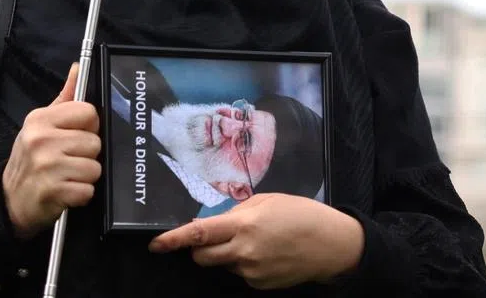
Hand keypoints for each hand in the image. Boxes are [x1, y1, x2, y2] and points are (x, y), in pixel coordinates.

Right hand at [1, 64, 101, 237]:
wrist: (9, 200)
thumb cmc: (32, 157)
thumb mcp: (42, 125)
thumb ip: (65, 97)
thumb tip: (78, 67)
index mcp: (41, 120)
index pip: (89, 112)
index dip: (89, 125)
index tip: (77, 134)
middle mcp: (41, 140)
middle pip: (94, 142)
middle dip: (87, 154)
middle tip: (69, 159)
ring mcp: (46, 166)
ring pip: (94, 167)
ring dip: (85, 175)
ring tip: (67, 175)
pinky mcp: (51, 191)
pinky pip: (88, 190)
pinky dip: (81, 194)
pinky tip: (66, 191)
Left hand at [149, 194, 364, 288]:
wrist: (329, 245)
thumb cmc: (302, 214)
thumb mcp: (270, 200)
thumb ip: (240, 210)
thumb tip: (215, 222)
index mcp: (245, 225)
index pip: (200, 234)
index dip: (174, 239)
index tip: (156, 244)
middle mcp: (243, 251)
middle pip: (202, 257)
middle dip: (200, 248)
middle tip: (216, 236)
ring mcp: (250, 272)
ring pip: (223, 264)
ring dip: (228, 253)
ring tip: (258, 240)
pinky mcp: (258, 285)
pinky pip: (241, 273)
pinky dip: (246, 262)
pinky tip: (268, 253)